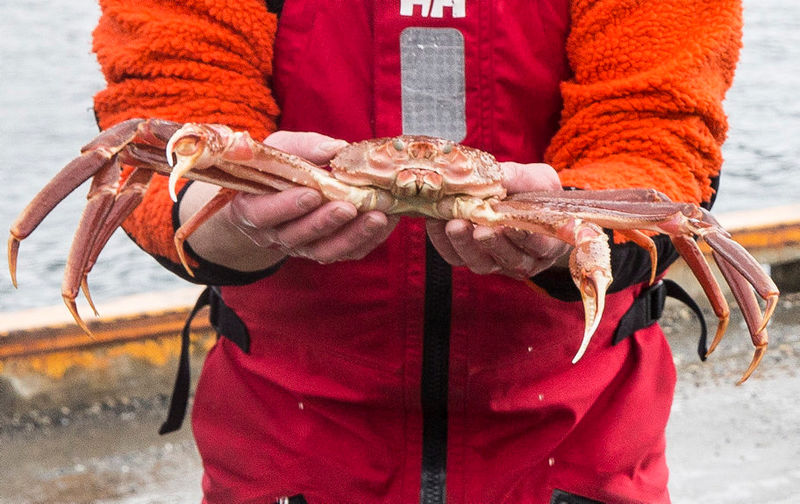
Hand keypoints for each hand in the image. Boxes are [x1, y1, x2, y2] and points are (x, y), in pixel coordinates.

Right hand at [179, 131, 398, 270]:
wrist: (276, 198)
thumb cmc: (276, 170)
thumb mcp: (280, 149)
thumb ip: (303, 148)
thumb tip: (336, 147)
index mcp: (252, 209)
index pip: (263, 214)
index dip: (287, 206)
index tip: (312, 194)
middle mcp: (275, 235)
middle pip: (298, 236)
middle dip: (326, 222)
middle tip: (350, 207)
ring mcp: (301, 248)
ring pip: (325, 250)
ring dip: (353, 236)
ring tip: (377, 217)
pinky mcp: (326, 251)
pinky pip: (347, 253)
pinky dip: (369, 240)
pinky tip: (387, 222)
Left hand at [426, 161, 569, 278]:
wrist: (515, 196)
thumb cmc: (535, 190)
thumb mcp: (537, 178)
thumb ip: (522, 180)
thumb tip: (498, 176)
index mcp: (547, 243)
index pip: (541, 247)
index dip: (528, 239)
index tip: (512, 226)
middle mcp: (523, 259)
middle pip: (510, 260)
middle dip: (493, 244)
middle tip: (480, 229)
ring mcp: (495, 262)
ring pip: (481, 263)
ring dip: (466, 245)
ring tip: (455, 224)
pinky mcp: (470, 257)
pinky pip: (455, 256)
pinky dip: (443, 241)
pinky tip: (436, 221)